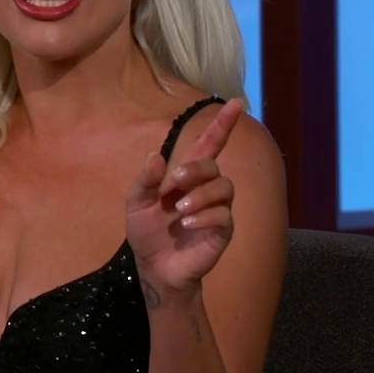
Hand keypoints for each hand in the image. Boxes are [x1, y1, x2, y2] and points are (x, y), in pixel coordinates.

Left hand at [125, 99, 242, 300]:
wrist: (154, 268)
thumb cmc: (147, 234)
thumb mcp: (136, 204)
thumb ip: (145, 180)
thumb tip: (157, 157)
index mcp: (186, 177)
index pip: (210, 145)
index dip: (223, 125)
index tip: (237, 104)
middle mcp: (206, 189)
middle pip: (214, 165)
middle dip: (196, 170)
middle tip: (175, 183)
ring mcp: (217, 209)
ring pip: (224, 187)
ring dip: (201, 195)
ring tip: (179, 211)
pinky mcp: (222, 231)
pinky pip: (224, 215)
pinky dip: (205, 216)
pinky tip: (187, 225)